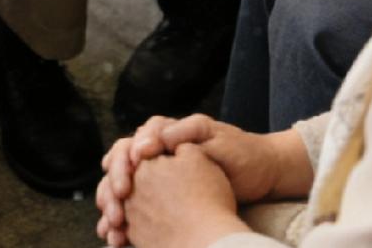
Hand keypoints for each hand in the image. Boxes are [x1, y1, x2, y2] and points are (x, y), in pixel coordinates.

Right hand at [97, 115, 291, 245]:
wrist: (259, 176)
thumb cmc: (240, 154)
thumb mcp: (216, 140)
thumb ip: (187, 135)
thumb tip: (158, 137)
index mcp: (168, 134)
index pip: (136, 141)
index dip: (130, 153)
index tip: (135, 166)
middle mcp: (158, 155)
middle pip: (122, 164)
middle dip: (115, 181)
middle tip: (120, 199)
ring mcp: (157, 179)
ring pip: (122, 189)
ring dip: (112, 205)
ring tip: (114, 224)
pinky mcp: (160, 202)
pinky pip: (133, 211)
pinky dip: (123, 224)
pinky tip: (117, 238)